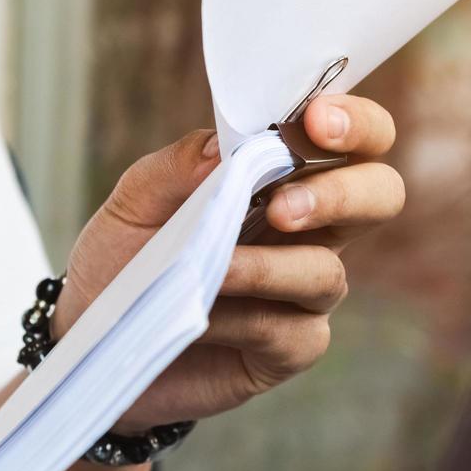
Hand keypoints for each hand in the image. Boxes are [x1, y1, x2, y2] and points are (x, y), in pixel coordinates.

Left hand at [54, 95, 402, 432]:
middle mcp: (309, 232)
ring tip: (217, 268)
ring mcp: (301, 293)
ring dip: (270, 267)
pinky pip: (291, 331)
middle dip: (345, 193)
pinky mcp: (285, 349)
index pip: (352, 138)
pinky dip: (247, 319)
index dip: (353, 123)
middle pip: (379, 196)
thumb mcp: (133, 204)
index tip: (315, 120)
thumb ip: (177, 167)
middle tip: (284, 205)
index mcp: (283, 179)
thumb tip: (224, 146)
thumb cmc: (122, 260)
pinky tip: (205, 315)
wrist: (91, 335)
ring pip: (327, 272)